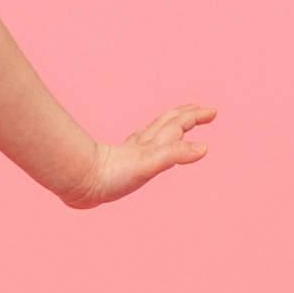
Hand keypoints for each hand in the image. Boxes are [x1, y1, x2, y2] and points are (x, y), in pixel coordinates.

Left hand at [65, 105, 216, 208]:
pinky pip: (142, 145)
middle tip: (204, 110)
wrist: (80, 182)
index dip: (195, 116)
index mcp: (153, 143)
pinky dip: (152, 140)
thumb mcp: (148, 165)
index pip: (178, 123)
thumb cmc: (112, 175)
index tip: (213, 112)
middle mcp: (143, 143)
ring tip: (180, 122)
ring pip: (155, 131)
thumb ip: (175, 154)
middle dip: (187, 114)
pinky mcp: (121, 162)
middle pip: (168, 122)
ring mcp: (132, 151)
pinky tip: (146, 145)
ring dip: (172, 123)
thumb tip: (203, 148)